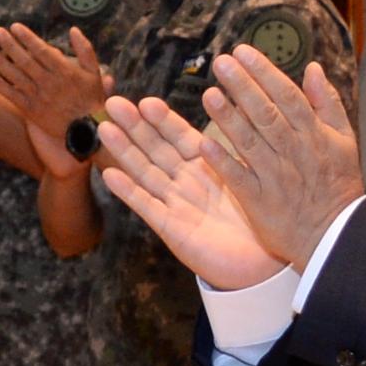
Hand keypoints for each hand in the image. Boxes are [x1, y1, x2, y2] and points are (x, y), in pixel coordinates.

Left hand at [0, 22, 111, 178]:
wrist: (88, 131)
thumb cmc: (92, 99)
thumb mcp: (95, 72)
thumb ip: (85, 49)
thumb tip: (74, 29)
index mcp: (64, 71)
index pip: (42, 51)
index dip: (27, 38)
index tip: (15, 26)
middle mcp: (50, 83)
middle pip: (26, 61)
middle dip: (10, 45)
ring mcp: (40, 98)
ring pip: (17, 78)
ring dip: (0, 63)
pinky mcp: (33, 112)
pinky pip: (14, 97)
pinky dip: (2, 88)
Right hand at [93, 93, 285, 288]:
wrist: (261, 263)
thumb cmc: (259, 218)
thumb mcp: (248, 175)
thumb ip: (236, 147)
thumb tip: (241, 107)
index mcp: (205, 164)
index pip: (180, 136)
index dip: (163, 119)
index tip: (147, 102)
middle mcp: (185, 180)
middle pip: (155, 148)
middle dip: (134, 127)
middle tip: (113, 103)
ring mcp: (175, 203)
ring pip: (145, 172)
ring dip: (124, 152)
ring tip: (105, 129)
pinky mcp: (170, 228)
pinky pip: (148, 206)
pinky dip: (129, 191)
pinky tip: (110, 174)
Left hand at [196, 49, 363, 265]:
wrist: (336, 237)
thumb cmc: (338, 185)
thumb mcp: (344, 140)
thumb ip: (327, 103)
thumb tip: (312, 68)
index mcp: (314, 135)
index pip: (287, 96)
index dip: (264, 73)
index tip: (242, 51)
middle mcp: (294, 152)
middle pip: (266, 114)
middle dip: (243, 87)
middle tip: (221, 62)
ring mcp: (276, 177)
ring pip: (250, 143)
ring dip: (229, 119)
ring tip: (209, 94)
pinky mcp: (260, 202)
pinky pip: (239, 179)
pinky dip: (223, 162)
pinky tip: (204, 144)